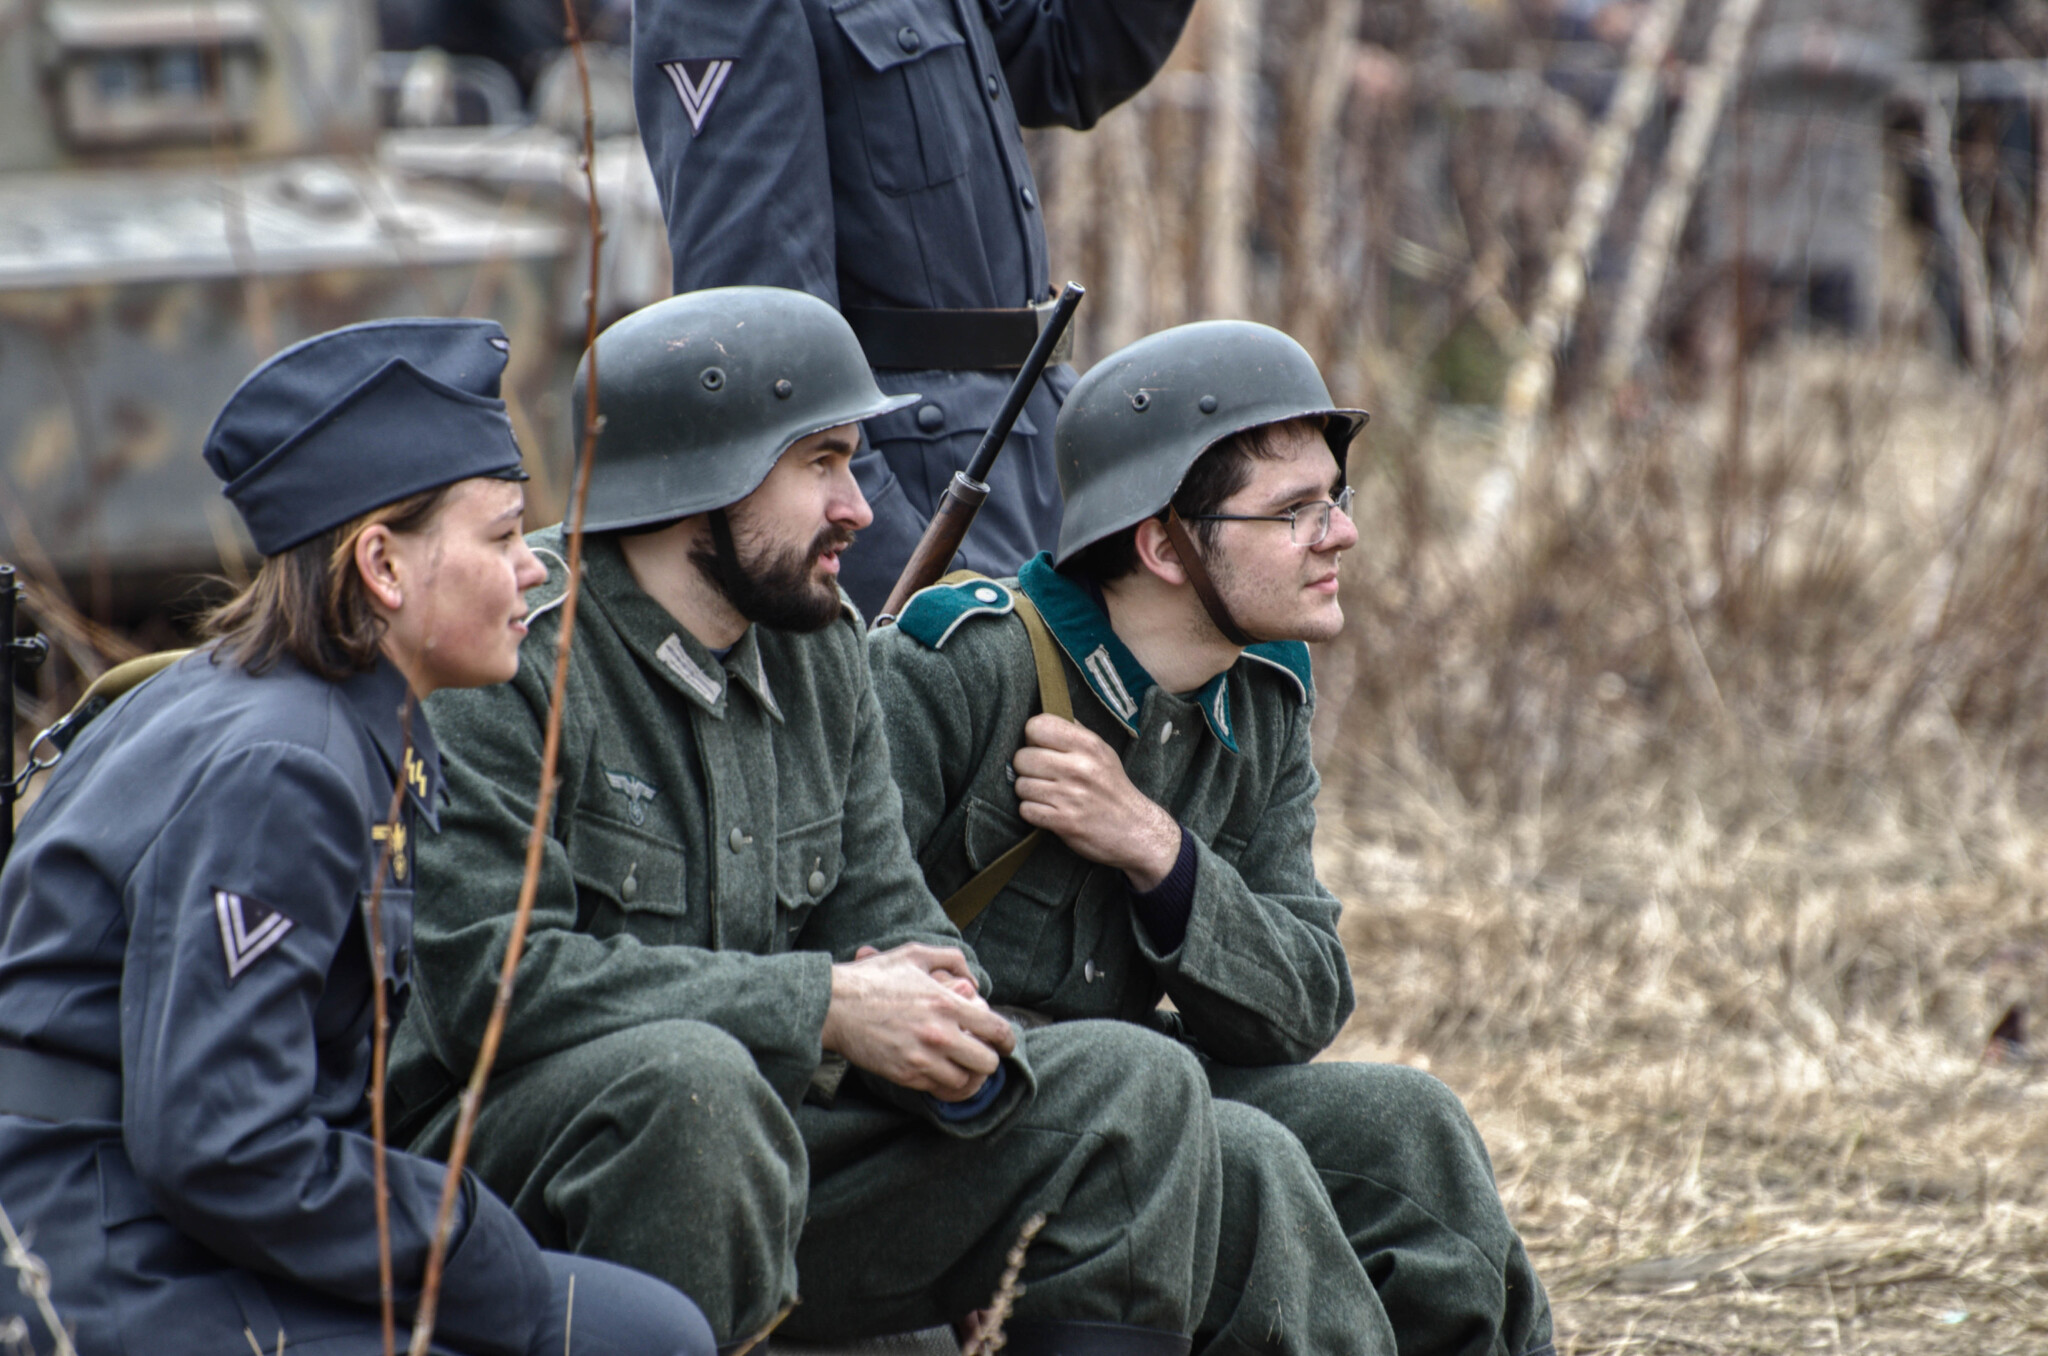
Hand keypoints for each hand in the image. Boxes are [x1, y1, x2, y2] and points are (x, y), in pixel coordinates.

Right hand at [823, 944, 1015, 1099]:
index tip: (1005, 1044)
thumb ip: (951, 959)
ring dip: (968, 1076)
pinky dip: (946, 1086)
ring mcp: (923, 1058)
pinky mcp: (906, 1075)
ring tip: (963, 1068)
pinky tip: (942, 1075)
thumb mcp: (914, 954)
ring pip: (966, 1082)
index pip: (995, 1029)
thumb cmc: (874, 977)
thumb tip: (972, 980)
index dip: (1007, 1040)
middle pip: (987, 1062)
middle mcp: (940, 1033)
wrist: (835, 1005)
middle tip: (981, 1055)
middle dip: (988, 1060)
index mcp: (947, 1003)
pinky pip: (939, 1090)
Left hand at [1011, 715, 1179, 891]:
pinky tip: (1048, 810)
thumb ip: (1075, 732)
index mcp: (1089, 745)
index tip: (1041, 747)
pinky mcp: (1064, 821)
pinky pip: (1025, 810)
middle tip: (1042, 775)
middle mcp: (1079, 767)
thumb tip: (1045, 715)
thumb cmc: (1113, 788)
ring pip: (1021, 785)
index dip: (1033, 737)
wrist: (1136, 830)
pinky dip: (1032, 812)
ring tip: (1047, 794)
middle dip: (1027, 768)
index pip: (1038, 725)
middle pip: (1022, 757)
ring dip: (1029, 792)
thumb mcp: (1102, 752)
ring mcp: (1071, 796)